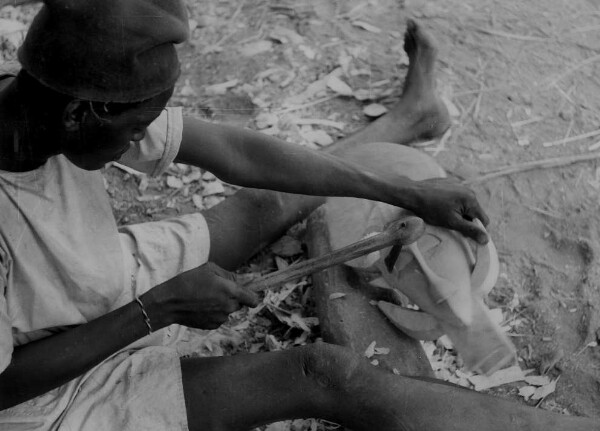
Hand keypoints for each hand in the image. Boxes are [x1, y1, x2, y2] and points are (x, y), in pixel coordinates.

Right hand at [143, 262, 258, 329]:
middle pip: (239, 304)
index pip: (252, 299)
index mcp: (230, 291)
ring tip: (204, 298)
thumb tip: (236, 280)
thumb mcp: (209, 269)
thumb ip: (227, 274)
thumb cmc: (188, 282)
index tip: (249, 295)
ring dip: (222, 306)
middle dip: (232, 298)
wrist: (169, 303)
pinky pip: (218, 319)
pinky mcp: (211, 326)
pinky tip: (200, 307)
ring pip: (228, 312)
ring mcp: (220, 318)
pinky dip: (213, 314)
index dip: (252, 297)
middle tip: (216, 291)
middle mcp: (228, 306)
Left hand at [412, 178, 489, 243]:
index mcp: (471, 199)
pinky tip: (440, 205)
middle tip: (450, 223)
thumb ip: (470, 230)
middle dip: (465, 220)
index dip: (474, 229)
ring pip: (465, 205)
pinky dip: (452, 203)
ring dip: (458, 212)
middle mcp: (468, 189)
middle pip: (474, 212)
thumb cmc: (430, 208)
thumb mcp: (452, 222)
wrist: (412, 193)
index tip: (462, 232)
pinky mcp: (451, 182)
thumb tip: (486, 239)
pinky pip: (457, 197)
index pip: (483, 220)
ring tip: (443, 213)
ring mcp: (459, 184)